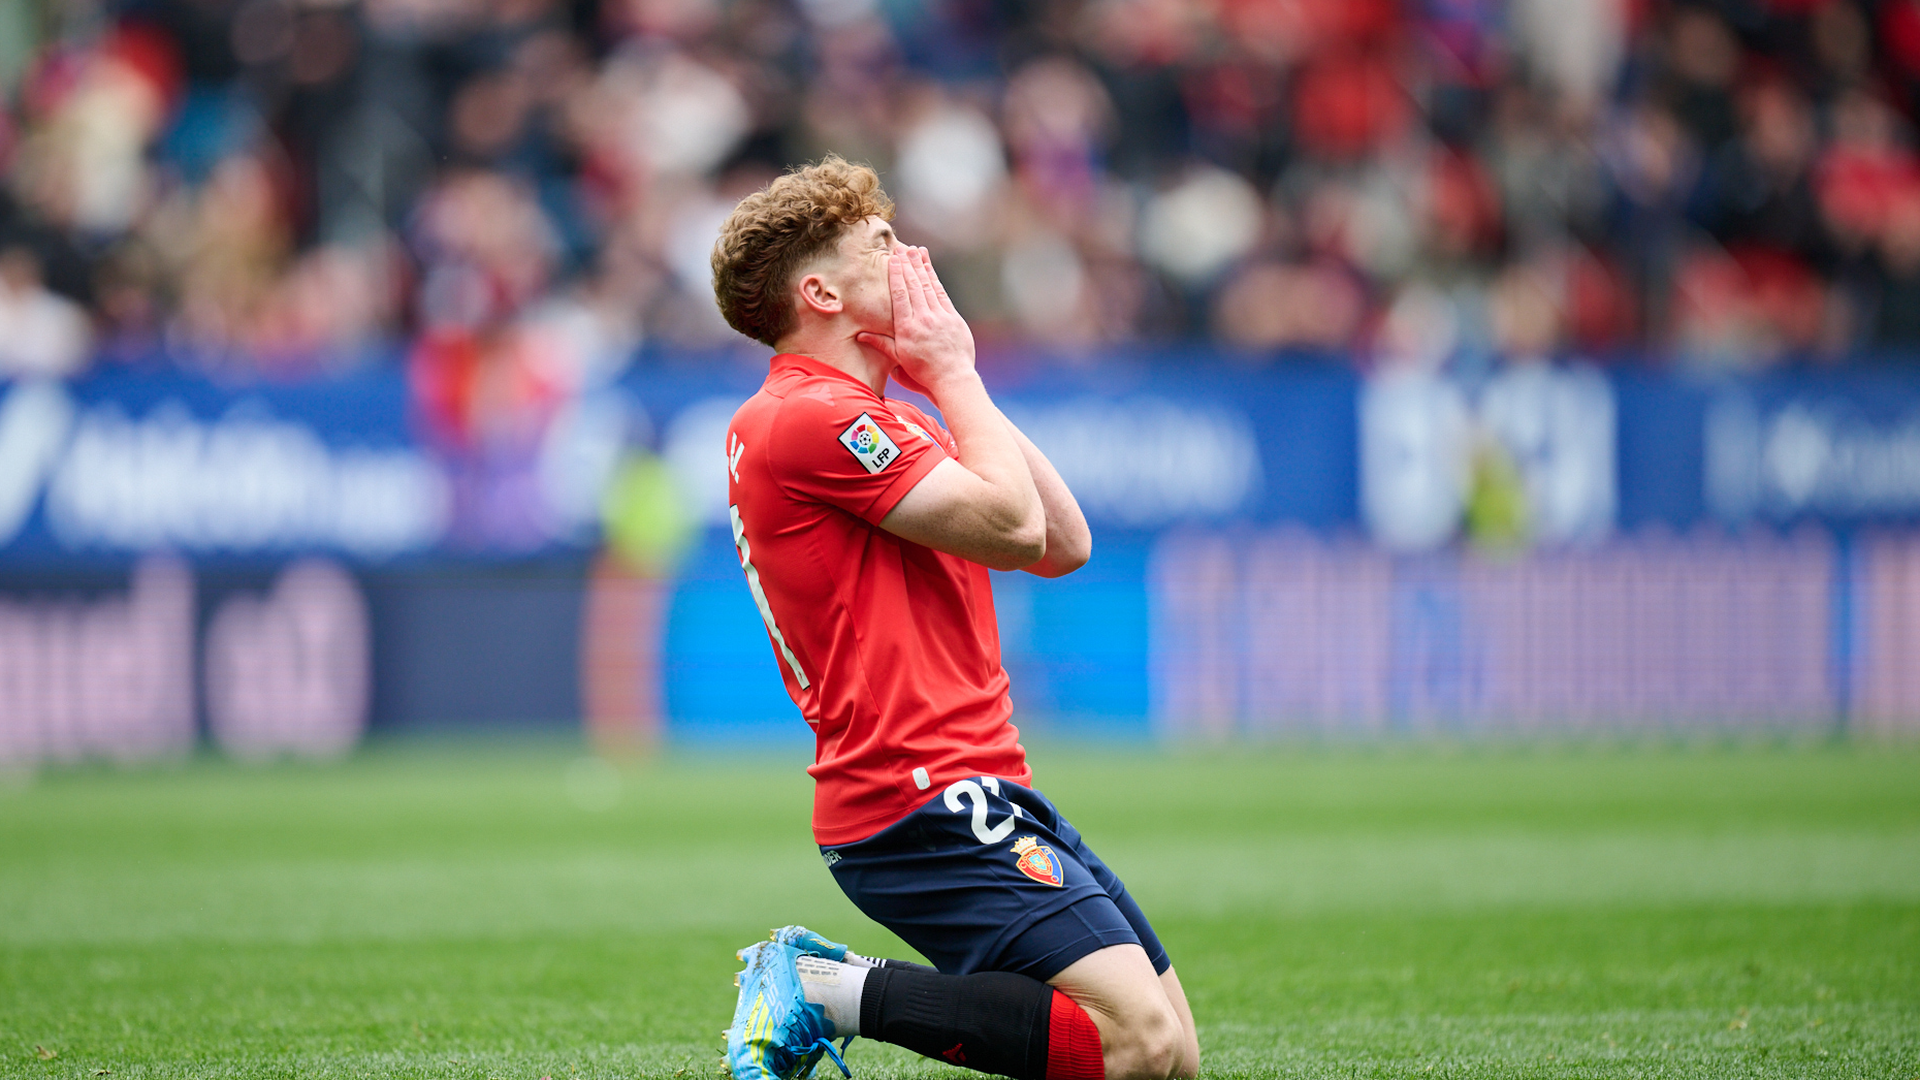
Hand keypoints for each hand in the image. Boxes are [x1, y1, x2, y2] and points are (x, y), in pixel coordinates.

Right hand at [855, 247, 975, 399]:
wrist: (952, 379)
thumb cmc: (923, 374)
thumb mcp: (899, 360)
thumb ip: (881, 344)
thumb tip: (860, 335)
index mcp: (907, 329)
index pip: (900, 295)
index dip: (897, 275)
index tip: (893, 260)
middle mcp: (923, 319)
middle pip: (914, 286)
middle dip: (908, 265)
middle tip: (903, 249)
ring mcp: (940, 317)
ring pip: (928, 287)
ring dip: (922, 267)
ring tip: (916, 251)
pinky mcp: (953, 318)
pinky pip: (941, 294)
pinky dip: (935, 280)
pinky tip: (930, 269)